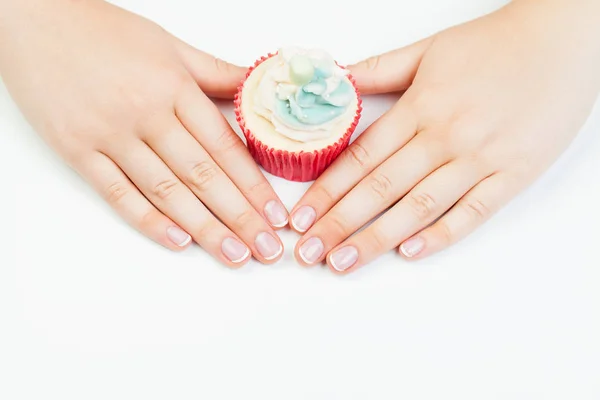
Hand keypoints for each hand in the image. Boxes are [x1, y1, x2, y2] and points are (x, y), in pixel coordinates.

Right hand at [0, 0, 286, 266]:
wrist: (33, 19)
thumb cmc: (104, 31)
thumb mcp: (169, 44)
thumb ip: (215, 72)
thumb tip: (257, 86)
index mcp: (174, 87)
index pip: (224, 147)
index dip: (254, 185)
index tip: (276, 214)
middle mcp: (145, 113)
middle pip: (203, 176)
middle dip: (240, 217)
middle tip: (267, 249)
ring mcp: (109, 135)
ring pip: (166, 191)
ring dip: (205, 229)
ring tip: (235, 255)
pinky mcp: (77, 150)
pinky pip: (117, 194)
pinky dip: (148, 220)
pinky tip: (179, 242)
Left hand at [291, 0, 599, 272]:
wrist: (564, 41)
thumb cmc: (495, 45)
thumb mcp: (430, 49)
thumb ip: (380, 69)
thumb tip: (336, 81)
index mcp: (420, 107)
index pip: (362, 157)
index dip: (327, 190)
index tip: (301, 217)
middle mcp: (445, 136)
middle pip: (381, 188)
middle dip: (339, 223)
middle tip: (308, 252)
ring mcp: (480, 158)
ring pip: (419, 207)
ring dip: (377, 238)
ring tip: (343, 262)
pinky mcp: (513, 175)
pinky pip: (473, 212)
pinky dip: (441, 234)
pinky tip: (410, 252)